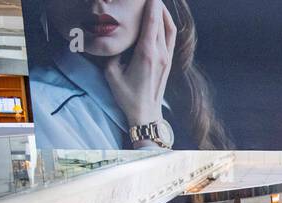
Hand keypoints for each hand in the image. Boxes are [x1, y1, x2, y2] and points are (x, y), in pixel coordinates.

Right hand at [104, 0, 175, 129]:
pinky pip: (170, 36)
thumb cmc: (127, 95)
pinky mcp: (169, 61)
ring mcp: (167, 58)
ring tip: (154, 0)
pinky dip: (166, 23)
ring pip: (169, 27)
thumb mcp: (111, 72)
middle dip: (156, 3)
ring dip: (163, 11)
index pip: (152, 21)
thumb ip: (112, 51)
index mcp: (147, 54)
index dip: (151, 3)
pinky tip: (159, 17)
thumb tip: (111, 35)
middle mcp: (160, 54)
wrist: (146, 114)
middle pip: (161, 20)